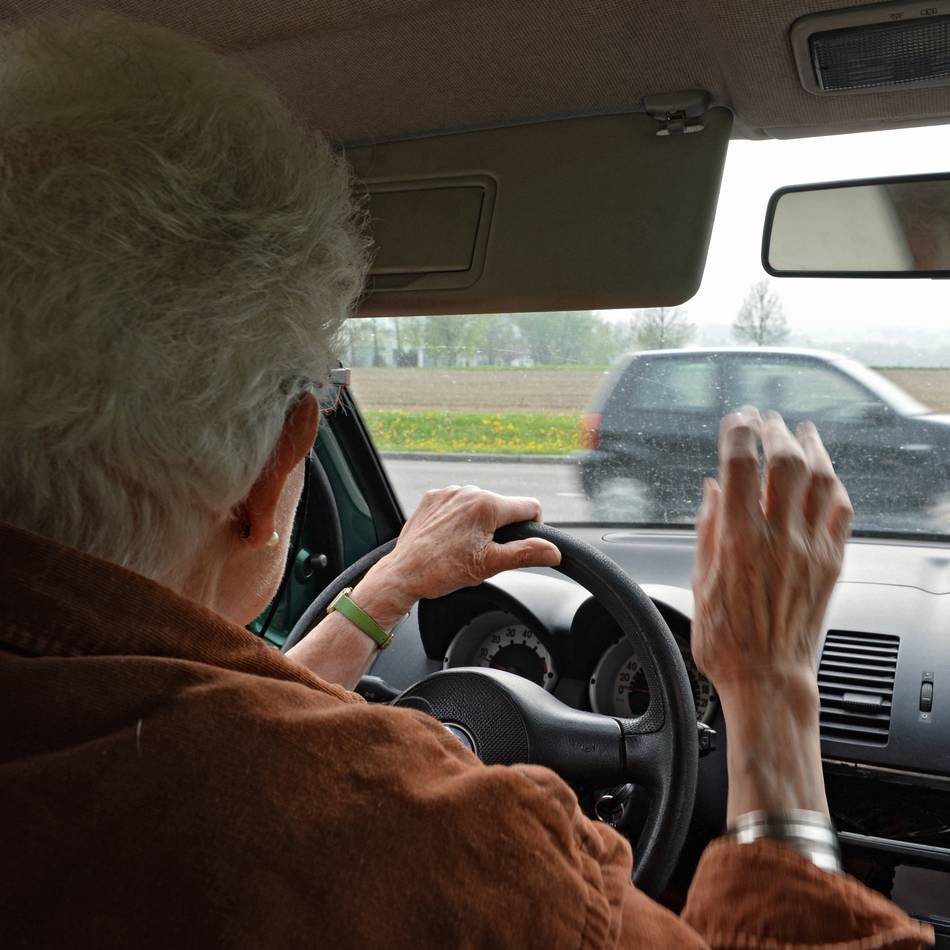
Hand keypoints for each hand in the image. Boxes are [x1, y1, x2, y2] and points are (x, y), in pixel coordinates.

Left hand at [357, 485, 560, 627]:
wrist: (403, 573)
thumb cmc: (443, 571)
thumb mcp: (491, 565)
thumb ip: (526, 554)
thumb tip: (553, 550)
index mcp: (487, 505)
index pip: (530, 507)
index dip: (533, 527)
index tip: (520, 544)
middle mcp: (468, 491)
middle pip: (503, 507)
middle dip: (501, 528)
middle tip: (483, 553)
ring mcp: (448, 493)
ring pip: (479, 505)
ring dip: (479, 523)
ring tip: (462, 547)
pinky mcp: (432, 498)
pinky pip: (457, 504)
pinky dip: (459, 519)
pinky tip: (448, 538)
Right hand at [691, 408, 852, 820]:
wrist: (768, 679)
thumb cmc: (727, 641)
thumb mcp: (699, 582)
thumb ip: (707, 530)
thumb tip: (712, 491)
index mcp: (737, 539)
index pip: (740, 464)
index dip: (738, 432)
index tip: (735, 421)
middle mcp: (778, 537)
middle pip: (785, 461)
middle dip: (775, 431)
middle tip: (766, 421)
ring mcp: (810, 549)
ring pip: (821, 479)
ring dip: (812, 448)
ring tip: (803, 433)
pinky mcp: (831, 564)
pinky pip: (841, 512)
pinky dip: (833, 486)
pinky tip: (826, 478)